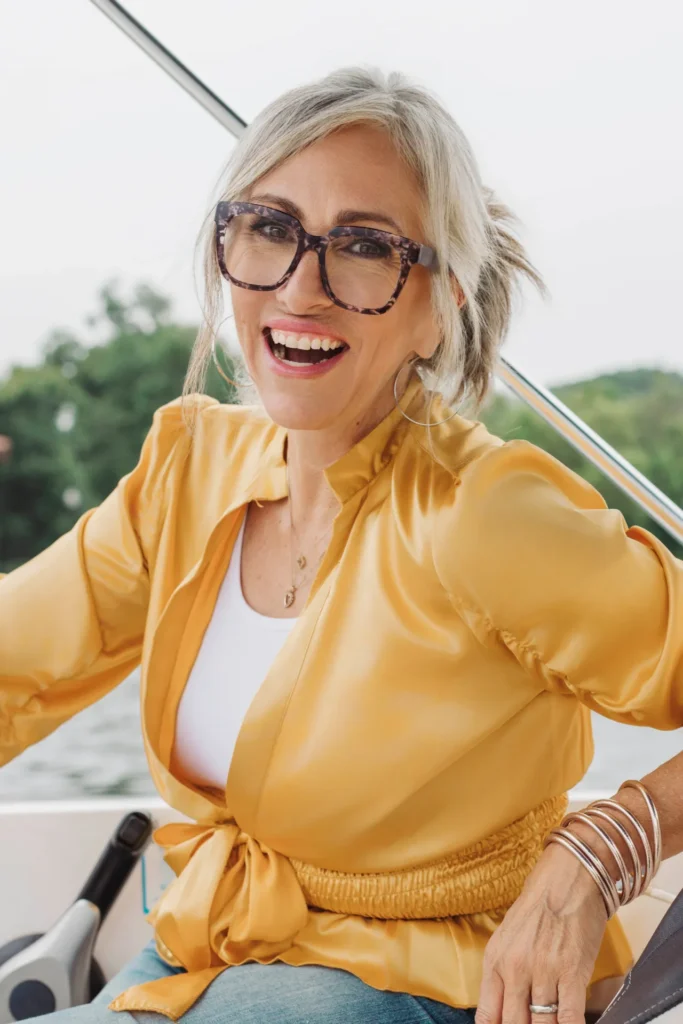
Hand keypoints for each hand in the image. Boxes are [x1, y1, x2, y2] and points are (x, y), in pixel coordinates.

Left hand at [475, 842, 608, 1023]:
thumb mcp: (507, 938)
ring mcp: (544, 972)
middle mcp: (515, 968)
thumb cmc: (539, 907)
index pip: (487, 1017)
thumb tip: (501, 1013)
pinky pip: (568, 1017)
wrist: (568, 879)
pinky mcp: (572, 972)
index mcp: (495, 961)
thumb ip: (502, 976)